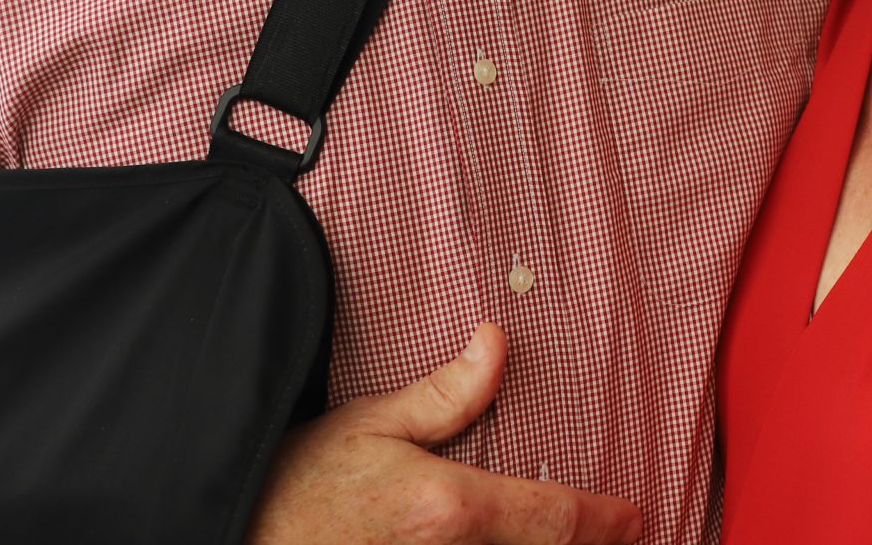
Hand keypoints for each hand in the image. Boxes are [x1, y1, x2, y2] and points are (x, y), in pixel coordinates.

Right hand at [247, 323, 643, 544]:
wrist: (238, 534)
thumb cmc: (294, 482)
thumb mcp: (369, 424)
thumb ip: (444, 395)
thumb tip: (496, 347)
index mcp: (449, 510)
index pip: (551, 520)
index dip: (602, 520)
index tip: (633, 518)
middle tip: (620, 534)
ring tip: (571, 541)